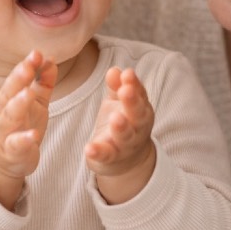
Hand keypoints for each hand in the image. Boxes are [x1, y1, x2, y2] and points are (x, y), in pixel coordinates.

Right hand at [0, 51, 56, 208]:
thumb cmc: (17, 126)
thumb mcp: (33, 102)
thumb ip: (43, 82)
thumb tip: (51, 59)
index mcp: (7, 98)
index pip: (16, 79)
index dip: (25, 66)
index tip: (36, 53)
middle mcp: (2, 112)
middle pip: (9, 93)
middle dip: (18, 79)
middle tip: (28, 66)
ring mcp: (4, 131)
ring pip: (10, 116)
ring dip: (19, 103)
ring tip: (28, 93)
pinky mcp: (11, 151)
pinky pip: (16, 144)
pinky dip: (24, 139)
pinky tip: (34, 135)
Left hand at [85, 67, 156, 203]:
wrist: (127, 159)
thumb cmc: (123, 122)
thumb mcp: (119, 103)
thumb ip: (116, 87)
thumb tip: (114, 70)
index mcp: (140, 109)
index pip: (139, 94)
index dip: (134, 84)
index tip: (127, 73)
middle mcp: (137, 127)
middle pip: (138, 114)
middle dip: (132, 102)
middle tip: (126, 91)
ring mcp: (126, 144)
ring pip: (126, 136)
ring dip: (121, 127)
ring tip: (115, 118)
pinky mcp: (112, 158)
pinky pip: (107, 155)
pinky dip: (98, 152)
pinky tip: (89, 148)